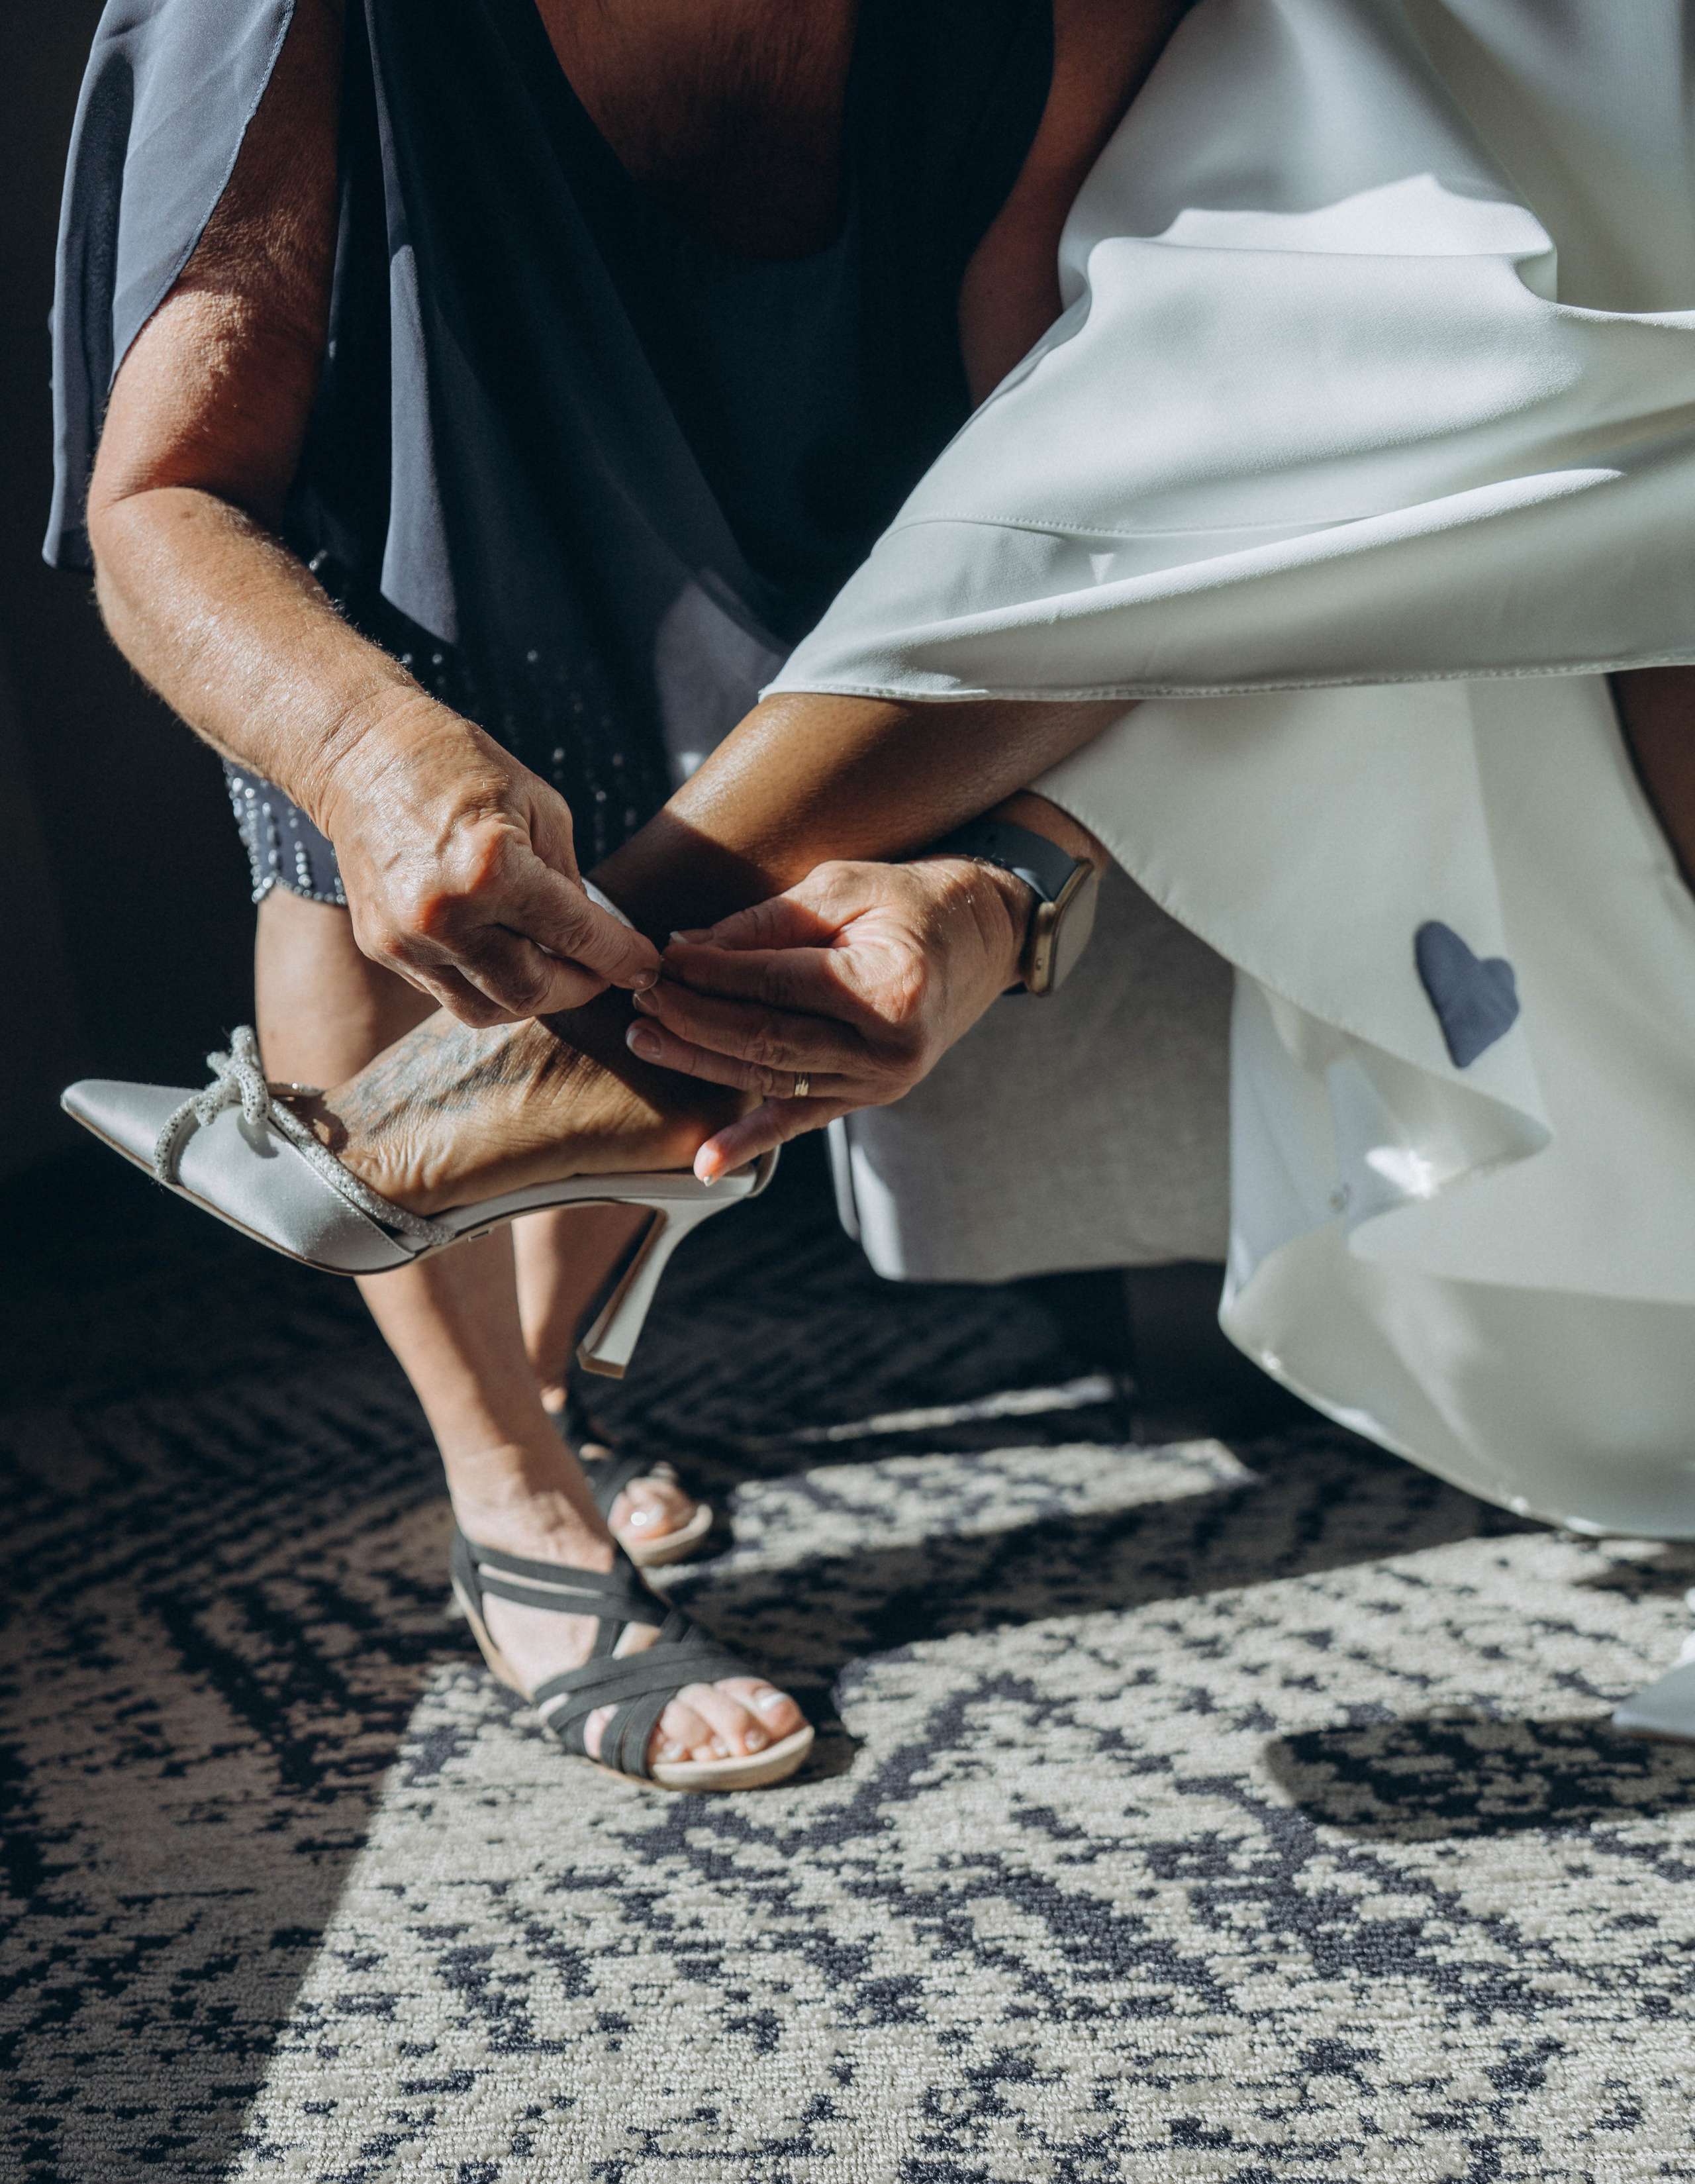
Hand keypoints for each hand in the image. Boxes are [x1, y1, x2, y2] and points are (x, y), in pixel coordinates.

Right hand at [316, 695, 660, 1024]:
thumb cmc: (462, 768)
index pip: (574, 936)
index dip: (620, 957)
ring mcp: (407, 940)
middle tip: (604, 973)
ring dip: (533, 997)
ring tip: (557, 971)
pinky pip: (448, 993)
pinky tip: (508, 958)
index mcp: (492, 869)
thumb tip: (595, 940)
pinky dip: (487, 985)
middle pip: (532, 992)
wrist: (362, 757)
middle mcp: (446, 915)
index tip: (645, 965)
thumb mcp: (542, 809)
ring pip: (487, 1009)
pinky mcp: (383, 949)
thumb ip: (570, 883)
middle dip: (580, 988)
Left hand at [622, 856, 1031, 1176]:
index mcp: (890, 988)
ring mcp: (881, 1082)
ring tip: (647, 1039)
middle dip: (695, 1018)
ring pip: (771, 1077)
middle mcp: (890, 1048)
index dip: (711, 973)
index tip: (661, 956)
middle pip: (767, 1037)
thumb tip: (685, 947)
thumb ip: (766, 922)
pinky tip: (705, 1164)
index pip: (776, 985)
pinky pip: (799, 1121)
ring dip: (703, 1062)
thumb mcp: (844, 888)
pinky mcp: (869, 1098)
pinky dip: (749, 1142)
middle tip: (643, 998)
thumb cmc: (912, 902)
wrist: (983, 939)